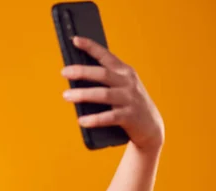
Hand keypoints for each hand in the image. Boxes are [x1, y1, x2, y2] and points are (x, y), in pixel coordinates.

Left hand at [61, 36, 164, 151]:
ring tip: (66, 95)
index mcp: (124, 71)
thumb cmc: (128, 103)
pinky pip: (109, 117)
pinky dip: (94, 119)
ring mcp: (129, 99)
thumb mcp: (121, 86)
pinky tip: (82, 121)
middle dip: (82, 72)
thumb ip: (104, 80)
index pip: (106, 55)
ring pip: (104, 94)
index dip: (91, 47)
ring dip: (83, 94)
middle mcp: (128, 83)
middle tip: (64, 72)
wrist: (151, 126)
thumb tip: (75, 77)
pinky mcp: (129, 117)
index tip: (75, 40)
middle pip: (102, 74)